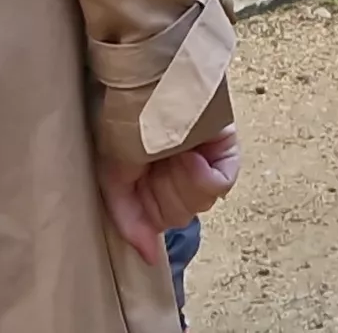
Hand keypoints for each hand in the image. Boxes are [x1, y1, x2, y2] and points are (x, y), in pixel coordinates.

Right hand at [100, 129, 239, 261]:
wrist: (143, 80)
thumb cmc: (120, 121)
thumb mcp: (112, 175)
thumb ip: (128, 219)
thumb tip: (147, 257)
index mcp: (152, 179)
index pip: (159, 220)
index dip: (147, 210)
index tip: (135, 183)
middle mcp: (180, 172)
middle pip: (179, 215)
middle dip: (162, 192)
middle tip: (150, 163)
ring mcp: (206, 161)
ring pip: (199, 204)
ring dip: (178, 180)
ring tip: (168, 153)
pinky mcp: (225, 149)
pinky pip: (220, 184)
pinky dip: (201, 177)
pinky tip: (188, 157)